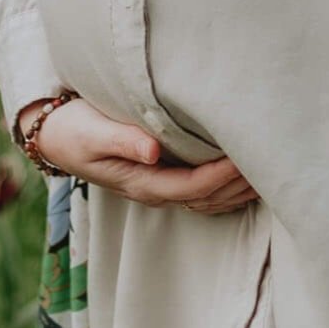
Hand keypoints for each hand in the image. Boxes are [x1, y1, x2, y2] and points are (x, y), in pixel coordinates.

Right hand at [18, 95, 259, 215]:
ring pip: (208, 199)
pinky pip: (203, 191)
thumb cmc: (75, 128)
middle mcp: (154, 190)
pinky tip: (246, 175)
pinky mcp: (162, 176)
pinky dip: (227, 187)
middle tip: (272, 163)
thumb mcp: (93, 131)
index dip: (220, 176)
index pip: (191, 187)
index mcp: (140, 182)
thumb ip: (124, 140)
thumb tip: (153, 152)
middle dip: (238, 184)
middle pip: (207, 198)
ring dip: (238, 189)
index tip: (244, 160)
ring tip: (269, 171)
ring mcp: (158, 187)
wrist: (56, 136)